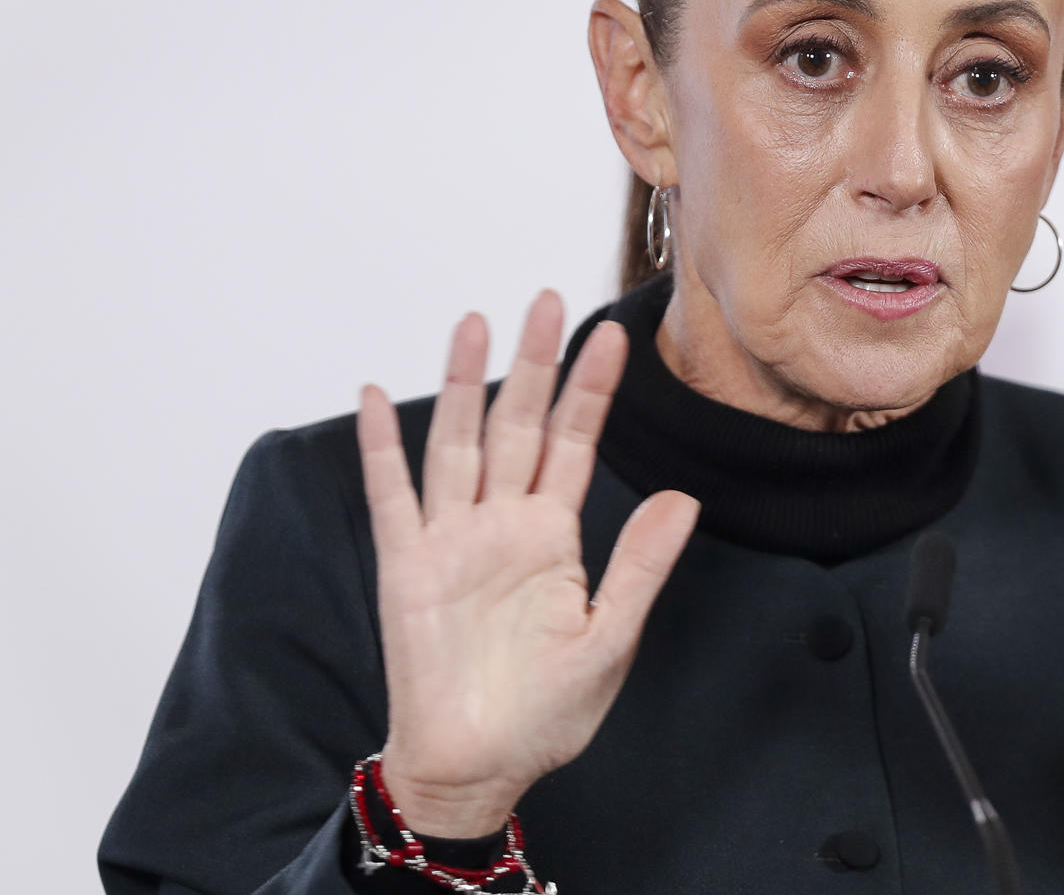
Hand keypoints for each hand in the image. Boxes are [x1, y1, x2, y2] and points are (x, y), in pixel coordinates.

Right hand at [354, 289, 699, 836]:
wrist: (479, 766)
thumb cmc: (546, 713)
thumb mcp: (610, 638)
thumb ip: (639, 566)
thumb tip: (684, 500)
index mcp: (554, 537)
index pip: (574, 444)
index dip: (591, 390)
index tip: (612, 334)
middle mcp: (502, 525)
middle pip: (517, 425)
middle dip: (533, 362)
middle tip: (546, 297)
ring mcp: (451, 541)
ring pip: (458, 443)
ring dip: (464, 383)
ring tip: (474, 321)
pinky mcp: (406, 568)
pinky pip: (391, 496)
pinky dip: (383, 447)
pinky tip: (379, 395)